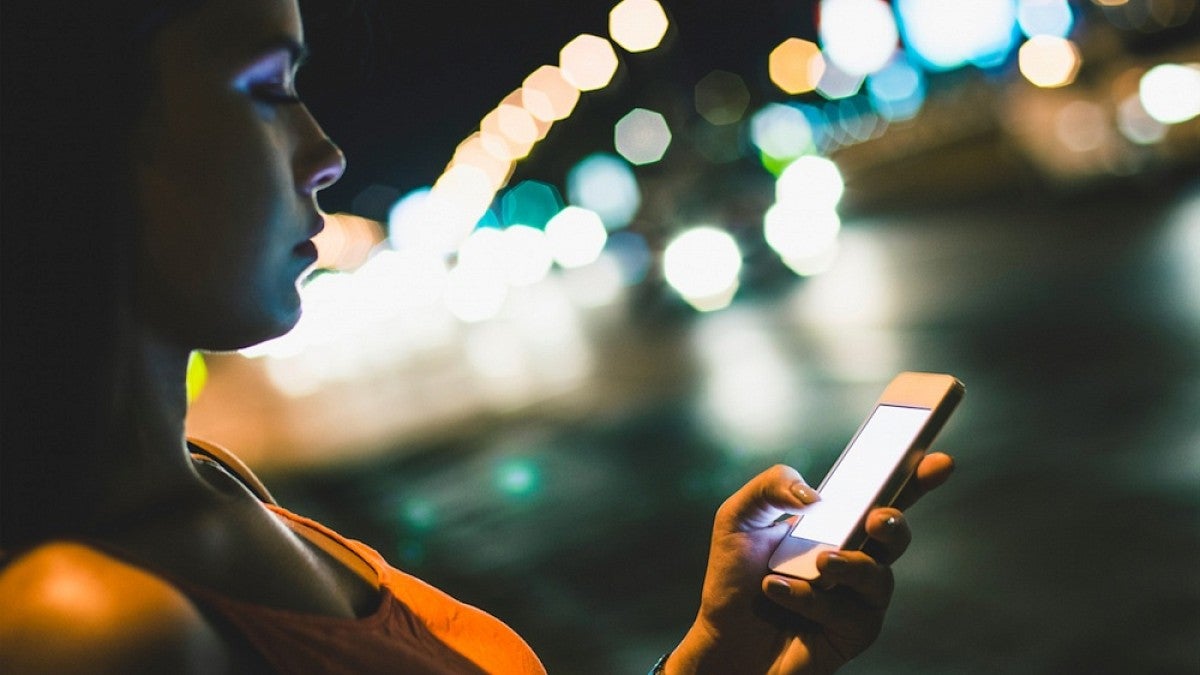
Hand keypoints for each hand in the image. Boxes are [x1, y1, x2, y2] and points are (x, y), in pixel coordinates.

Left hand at [665, 453, 953, 674]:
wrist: (724, 637)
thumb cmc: (735, 578)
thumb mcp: (738, 518)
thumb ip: (770, 487)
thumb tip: (814, 496)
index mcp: (836, 523)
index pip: (882, 493)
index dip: (915, 474)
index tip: (937, 459)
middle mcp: (855, 557)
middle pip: (895, 534)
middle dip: (894, 522)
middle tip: (874, 518)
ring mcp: (858, 597)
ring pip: (878, 577)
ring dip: (850, 566)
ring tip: (820, 562)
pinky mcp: (852, 633)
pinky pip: (846, 613)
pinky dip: (809, 599)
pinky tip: (778, 589)